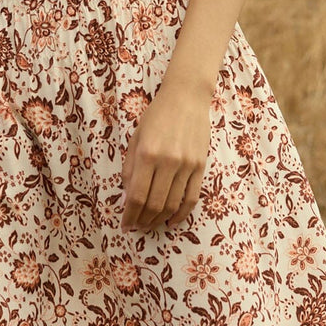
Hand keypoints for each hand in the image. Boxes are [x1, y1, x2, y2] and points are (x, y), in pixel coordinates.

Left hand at [120, 82, 211, 231]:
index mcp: (147, 154)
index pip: (137, 196)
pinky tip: (171, 220)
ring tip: (150, 224)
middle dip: (143, 221)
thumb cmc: (156, 116)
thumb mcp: (136, 138)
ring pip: (172, 204)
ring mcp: (187, 165)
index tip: (124, 226)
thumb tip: (127, 197)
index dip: (129, 216)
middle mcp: (168, 162)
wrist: (187, 98)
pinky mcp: (201, 166)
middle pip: (154, 204)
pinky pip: (192, 198)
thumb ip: (130, 168)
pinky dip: (181, 214)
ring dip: (159, 220)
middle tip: (136, 227)